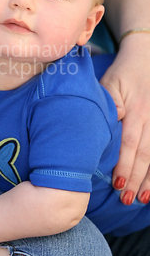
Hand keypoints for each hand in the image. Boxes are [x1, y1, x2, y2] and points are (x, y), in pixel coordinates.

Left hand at [100, 36, 149, 204]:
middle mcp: (149, 118)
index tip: (117, 184)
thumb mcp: (110, 83)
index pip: (129, 143)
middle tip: (127, 199)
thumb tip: (110, 123)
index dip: (124, 165)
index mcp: (133, 111)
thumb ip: (109, 104)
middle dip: (136, 179)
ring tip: (144, 199)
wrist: (146, 56)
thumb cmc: (122, 73)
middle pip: (145, 154)